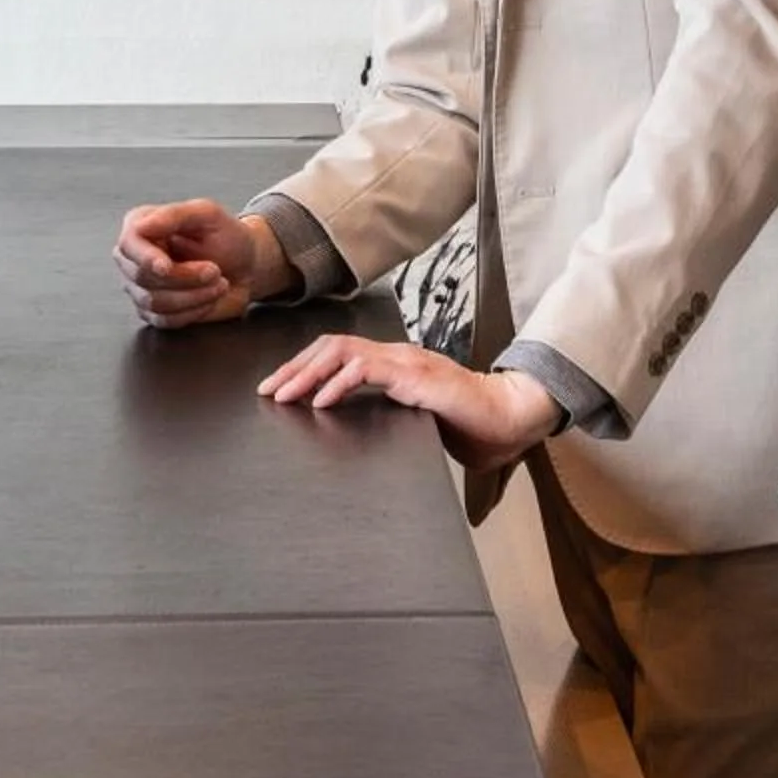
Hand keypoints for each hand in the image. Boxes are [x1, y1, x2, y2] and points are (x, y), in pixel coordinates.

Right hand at [115, 199, 292, 327]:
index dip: (146, 258)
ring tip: (219, 283)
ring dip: (194, 296)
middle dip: (185, 277)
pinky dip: (193, 312)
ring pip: (154, 302)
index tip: (166, 267)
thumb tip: (140, 225)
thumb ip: (173, 215)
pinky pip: (165, 320)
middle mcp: (135, 257)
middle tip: (214, 270)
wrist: (246, 267)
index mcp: (140, 225)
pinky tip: (209, 298)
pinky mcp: (154, 312)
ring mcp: (141, 287)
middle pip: (143, 276)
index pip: (128, 244)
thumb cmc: (227, 237)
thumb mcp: (207, 214)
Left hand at [257, 336, 560, 473]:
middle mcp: (396, 355)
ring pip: (342, 351)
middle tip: (267, 392)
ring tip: (284, 396)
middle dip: (294, 368)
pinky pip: (368, 370)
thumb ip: (385, 416)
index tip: (278, 389)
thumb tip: (350, 431)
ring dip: (307, 373)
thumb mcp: (414, 419)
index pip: (338, 352)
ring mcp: (406, 361)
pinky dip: (339, 383)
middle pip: (331, 346)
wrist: (510, 418)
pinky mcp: (417, 376)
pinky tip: (322, 401)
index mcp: (394, 363)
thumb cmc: (469, 424)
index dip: (304, 368)